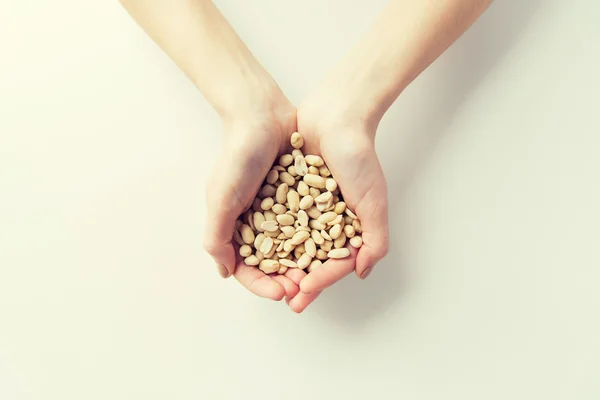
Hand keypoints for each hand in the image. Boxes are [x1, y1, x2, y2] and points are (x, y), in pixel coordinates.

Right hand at [203, 91, 300, 301]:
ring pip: (294, 246)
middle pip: (274, 262)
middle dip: (288, 279)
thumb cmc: (237, 157)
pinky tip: (332, 247)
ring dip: (305, 263)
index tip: (281, 293)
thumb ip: (217, 237)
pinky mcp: (300, 196)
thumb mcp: (220, 198)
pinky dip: (319, 236)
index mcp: (235, 226)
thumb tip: (225, 273)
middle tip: (304, 289)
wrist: (262, 117)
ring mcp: (280, 210)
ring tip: (320, 273)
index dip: (262, 284)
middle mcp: (258, 222)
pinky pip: (310, 222)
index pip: (247, 267)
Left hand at [287, 93, 389, 311]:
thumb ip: (374, 240)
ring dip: (280, 263)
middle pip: (310, 258)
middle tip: (284, 299)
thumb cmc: (359, 157)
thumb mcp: (374, 201)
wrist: (335, 116)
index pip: (335, 263)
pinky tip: (255, 249)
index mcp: (349, 226)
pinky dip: (268, 234)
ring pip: (290, 242)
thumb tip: (362, 274)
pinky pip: (276, 218)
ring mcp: (305, 207)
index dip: (320, 281)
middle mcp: (326, 220)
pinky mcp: (287, 192)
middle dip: (297, 280)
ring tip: (266, 281)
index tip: (303, 294)